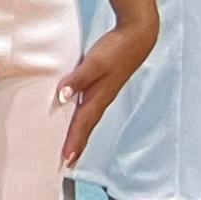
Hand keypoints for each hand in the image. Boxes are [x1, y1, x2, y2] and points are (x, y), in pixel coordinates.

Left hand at [54, 18, 157, 170]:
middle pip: (86, 126)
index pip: (82, 125)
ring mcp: (104, 92)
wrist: (138, 36)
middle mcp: (102, 98)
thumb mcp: (93, 62)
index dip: (74, 142)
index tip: (66, 161)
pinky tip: (76, 116)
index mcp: (99, 97)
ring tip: (71, 147)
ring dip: (79, 133)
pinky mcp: (104, 84)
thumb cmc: (117, 48)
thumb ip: (77, 79)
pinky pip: (89, 106)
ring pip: (88, 118)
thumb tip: (62, 96)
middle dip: (77, 145)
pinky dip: (81, 117)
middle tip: (67, 163)